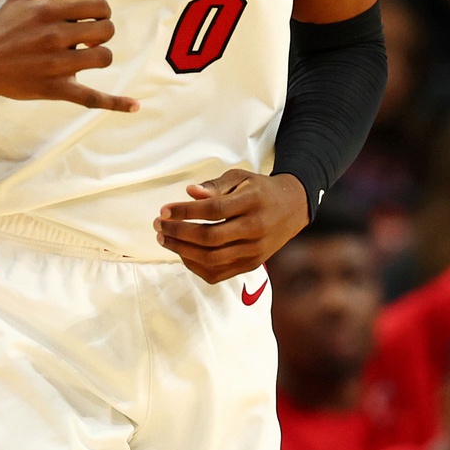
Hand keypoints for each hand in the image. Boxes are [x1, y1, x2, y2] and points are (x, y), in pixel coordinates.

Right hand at [0, 0, 137, 111]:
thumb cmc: (2, 27)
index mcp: (51, 11)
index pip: (100, 7)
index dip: (101, 12)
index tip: (89, 18)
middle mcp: (56, 36)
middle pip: (106, 31)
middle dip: (101, 33)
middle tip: (85, 37)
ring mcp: (57, 65)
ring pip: (103, 58)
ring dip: (99, 56)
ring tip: (84, 56)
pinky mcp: (55, 89)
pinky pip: (92, 98)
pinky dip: (115, 103)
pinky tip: (135, 106)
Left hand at [154, 170, 308, 282]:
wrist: (292, 208)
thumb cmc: (259, 189)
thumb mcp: (240, 178)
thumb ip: (214, 186)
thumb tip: (189, 192)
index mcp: (253, 202)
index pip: (213, 211)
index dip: (185, 212)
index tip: (164, 210)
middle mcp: (256, 229)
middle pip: (210, 238)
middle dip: (178, 233)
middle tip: (158, 225)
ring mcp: (255, 251)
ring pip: (212, 259)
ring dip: (182, 251)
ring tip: (164, 239)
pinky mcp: (252, 264)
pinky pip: (218, 272)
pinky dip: (196, 265)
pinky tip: (182, 252)